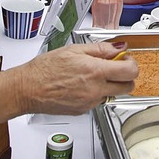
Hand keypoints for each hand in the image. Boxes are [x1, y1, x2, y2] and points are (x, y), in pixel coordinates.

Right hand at [15, 42, 137, 114]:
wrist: (27, 89)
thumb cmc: (45, 68)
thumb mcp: (75, 49)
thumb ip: (101, 49)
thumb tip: (119, 47)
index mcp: (95, 71)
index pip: (130, 72)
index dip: (131, 63)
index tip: (125, 59)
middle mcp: (95, 90)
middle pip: (128, 87)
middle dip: (126, 76)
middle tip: (116, 67)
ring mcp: (89, 102)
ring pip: (113, 95)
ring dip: (112, 85)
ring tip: (95, 75)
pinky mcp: (82, 111)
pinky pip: (98, 101)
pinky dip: (97, 93)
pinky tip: (83, 84)